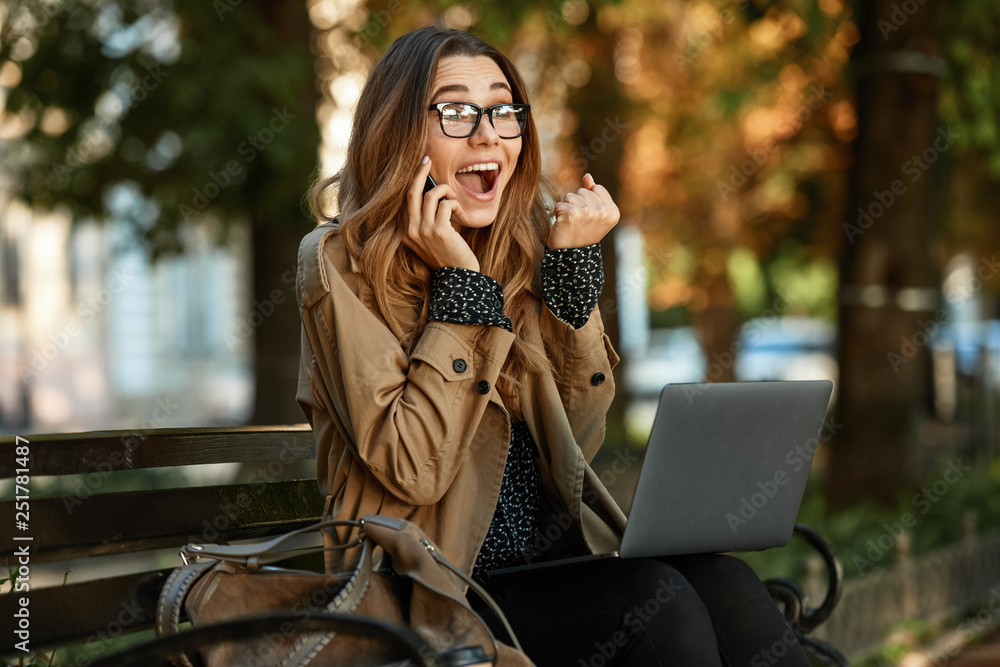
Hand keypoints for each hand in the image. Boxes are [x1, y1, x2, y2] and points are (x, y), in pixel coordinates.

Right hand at [402, 156, 479, 271]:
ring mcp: (423, 231)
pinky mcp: (439, 231)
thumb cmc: (447, 255)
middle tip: (426, 160)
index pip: (405, 200)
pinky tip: (460, 215)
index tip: (421, 167)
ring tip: (454, 201)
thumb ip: (425, 219)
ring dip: (446, 192)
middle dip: (419, 173)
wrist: (459, 278)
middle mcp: (410, 231)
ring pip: (431, 195)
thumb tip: (430, 191)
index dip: (413, 182)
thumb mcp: (429, 238)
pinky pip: (446, 205)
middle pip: (411, 192)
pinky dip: (455, 205)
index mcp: (404, 232)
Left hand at [548, 173, 619, 249]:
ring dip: (567, 209)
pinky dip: (558, 215)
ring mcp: (587, 212)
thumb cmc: (582, 235)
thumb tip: (587, 176)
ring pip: (570, 196)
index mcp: (613, 211)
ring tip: (571, 225)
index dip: (588, 201)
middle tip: (578, 224)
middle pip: (582, 191)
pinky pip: (559, 205)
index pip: (596, 188)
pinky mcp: (571, 214)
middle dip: (577, 204)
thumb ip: (593, 193)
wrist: (571, 258)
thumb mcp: (594, 215)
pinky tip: (563, 227)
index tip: (588, 219)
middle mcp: (602, 211)